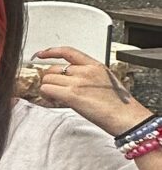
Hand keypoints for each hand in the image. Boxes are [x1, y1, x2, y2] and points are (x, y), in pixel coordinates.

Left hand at [33, 48, 151, 140]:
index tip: (41, 54)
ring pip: (48, 80)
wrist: (126, 117)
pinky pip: (47, 90)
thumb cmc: (120, 104)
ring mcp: (78, 82)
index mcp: (94, 65)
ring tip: (56, 97)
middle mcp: (85, 71)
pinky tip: (53, 100)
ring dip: (48, 89)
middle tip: (54, 90)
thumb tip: (70, 80)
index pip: (68, 52)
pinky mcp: (72, 95)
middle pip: (53, 69)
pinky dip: (46, 96)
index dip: (51, 52)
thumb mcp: (106, 81)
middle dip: (50, 80)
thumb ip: (88, 76)